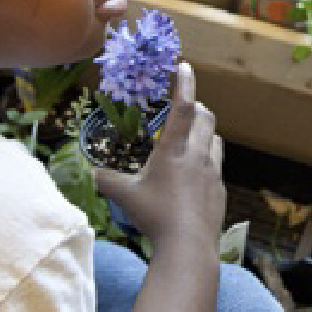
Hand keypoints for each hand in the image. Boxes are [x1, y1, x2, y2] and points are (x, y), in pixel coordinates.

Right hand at [94, 63, 225, 242]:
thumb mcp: (126, 196)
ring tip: (193, 137)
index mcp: (174, 151)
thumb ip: (108, 180)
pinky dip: (208, 160)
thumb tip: (92, 172)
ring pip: (215, 140)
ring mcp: (212, 173)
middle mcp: (198, 156)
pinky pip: (216, 166)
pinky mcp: (220, 190)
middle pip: (205, 118)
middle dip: (197, 107)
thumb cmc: (156, 216)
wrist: (190, 246)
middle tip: (187, 106)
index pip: (182, 107)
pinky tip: (197, 174)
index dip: (184, 84)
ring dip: (205, 132)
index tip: (185, 66)